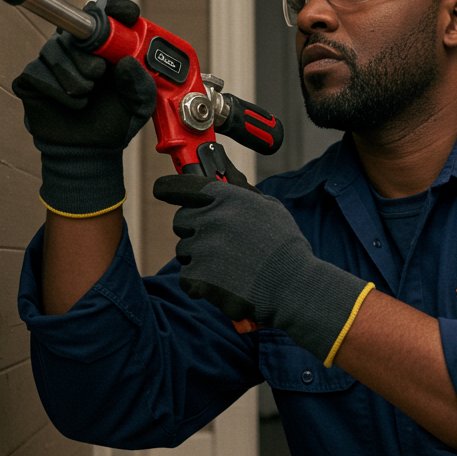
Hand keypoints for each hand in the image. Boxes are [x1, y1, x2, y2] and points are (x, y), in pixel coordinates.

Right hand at [13, 0, 156, 216]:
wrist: (91, 150)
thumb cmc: (114, 121)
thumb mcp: (140, 104)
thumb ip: (141, 84)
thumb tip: (127, 63)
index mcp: (103, 48)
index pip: (104, 15)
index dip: (115, 11)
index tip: (128, 15)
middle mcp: (76, 49)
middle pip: (75, 30)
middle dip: (89, 55)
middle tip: (99, 75)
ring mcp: (52, 60)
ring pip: (55, 51)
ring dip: (76, 79)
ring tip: (88, 95)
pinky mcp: (32, 77)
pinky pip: (39, 73)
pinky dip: (59, 93)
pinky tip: (74, 104)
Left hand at [153, 161, 371, 363]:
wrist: (294, 288)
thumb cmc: (285, 247)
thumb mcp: (269, 208)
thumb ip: (240, 188)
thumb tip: (224, 167)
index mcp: (227, 198)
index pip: (182, 186)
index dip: (169, 188)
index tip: (162, 190)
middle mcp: (210, 219)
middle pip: (181, 221)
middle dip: (195, 230)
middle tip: (220, 243)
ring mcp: (202, 249)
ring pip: (183, 250)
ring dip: (199, 258)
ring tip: (230, 266)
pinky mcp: (197, 277)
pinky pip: (186, 278)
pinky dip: (201, 284)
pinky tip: (225, 283)